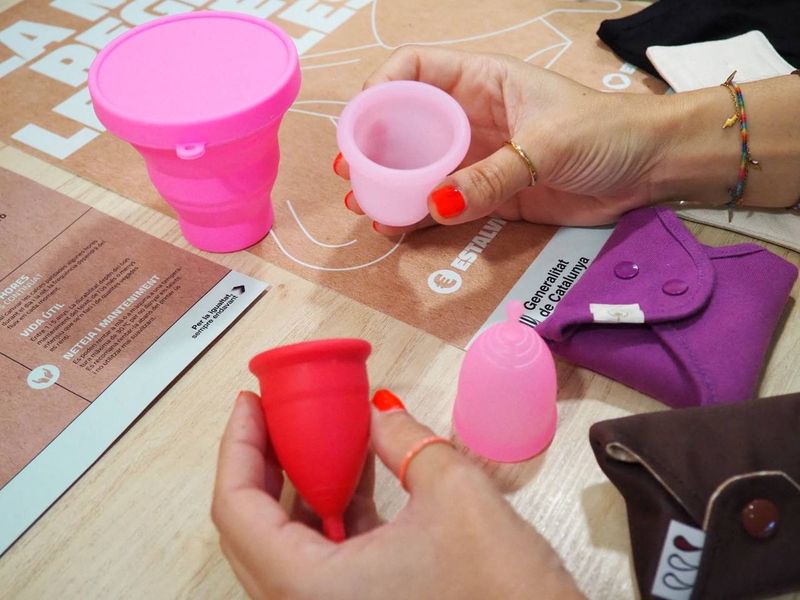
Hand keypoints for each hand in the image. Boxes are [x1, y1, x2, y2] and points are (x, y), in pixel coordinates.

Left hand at [212, 391, 582, 599]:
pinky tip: (355, 470)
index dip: (237, 447)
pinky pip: (323, 559)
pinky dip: (330, 513)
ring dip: (295, 485)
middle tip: (273, 411)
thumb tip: (379, 407)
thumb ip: (406, 440)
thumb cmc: (501, 588)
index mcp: (309, 589)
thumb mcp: (455, 493)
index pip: (237, 510)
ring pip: (286, 545)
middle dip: (259, 463)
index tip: (249, 401)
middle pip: (251, 529)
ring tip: (312, 431)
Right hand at [334, 46, 665, 233]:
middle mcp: (471, 118)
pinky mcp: (491, 197)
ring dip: (390, 185)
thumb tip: (437, 204)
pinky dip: (420, 216)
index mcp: (482, 82)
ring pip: (421, 169)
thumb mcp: (548, 144)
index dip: (383, 86)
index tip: (362, 118)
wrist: (650, 169)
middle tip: (352, 173)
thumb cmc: (605, 131)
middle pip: (408, 124)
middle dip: (375, 145)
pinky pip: (447, 205)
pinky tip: (396, 226)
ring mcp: (479, 159)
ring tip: (363, 204)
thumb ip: (493, 175)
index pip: (417, 71)